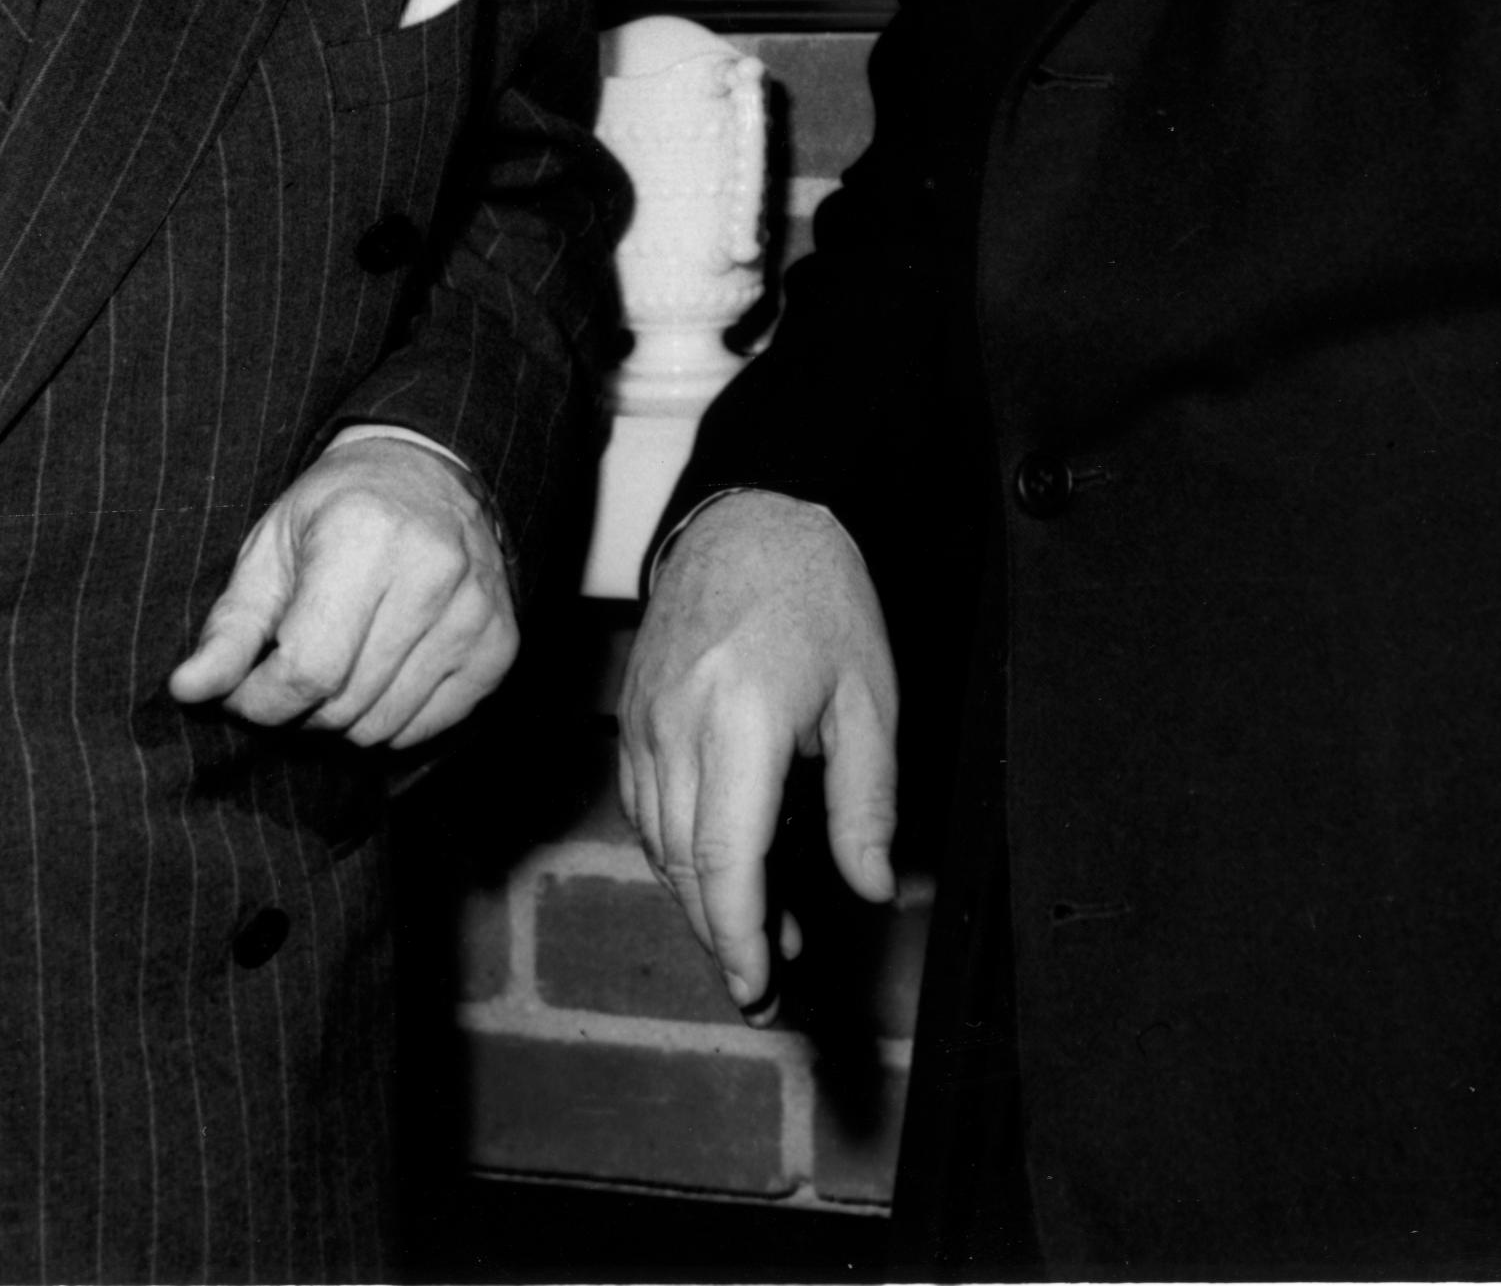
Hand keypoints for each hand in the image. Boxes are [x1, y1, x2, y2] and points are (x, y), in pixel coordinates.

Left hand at [168, 434, 517, 748]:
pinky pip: (428, 727)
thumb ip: (231, 625)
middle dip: (296, 710)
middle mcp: (432, 572)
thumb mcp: (271, 547)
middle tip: (286, 676)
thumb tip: (187, 690)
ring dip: (340, 720)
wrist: (432, 474)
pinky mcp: (500, 645)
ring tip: (332, 671)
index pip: (307, 668)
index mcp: (365, 536)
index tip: (243, 692)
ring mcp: (475, 612)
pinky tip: (377, 674)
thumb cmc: (338, 509)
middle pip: (344, 703)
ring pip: (383, 726)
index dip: (260, 700)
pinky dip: (390, 720)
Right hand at [616, 491, 897, 1014]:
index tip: (757, 984)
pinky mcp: (631, 716)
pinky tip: (715, 867)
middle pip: (684, 863)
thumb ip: (867, 801)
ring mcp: (643, 721)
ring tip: (759, 928)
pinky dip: (674, 852)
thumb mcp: (869, 697)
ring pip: (657, 842)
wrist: (747, 516)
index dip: (737, 935)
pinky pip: (642, 806)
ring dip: (701, 897)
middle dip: (721, 933)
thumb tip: (869, 888)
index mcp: (741, 721)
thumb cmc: (818, 596)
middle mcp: (677, 727)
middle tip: (765, 981)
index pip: (724, 859)